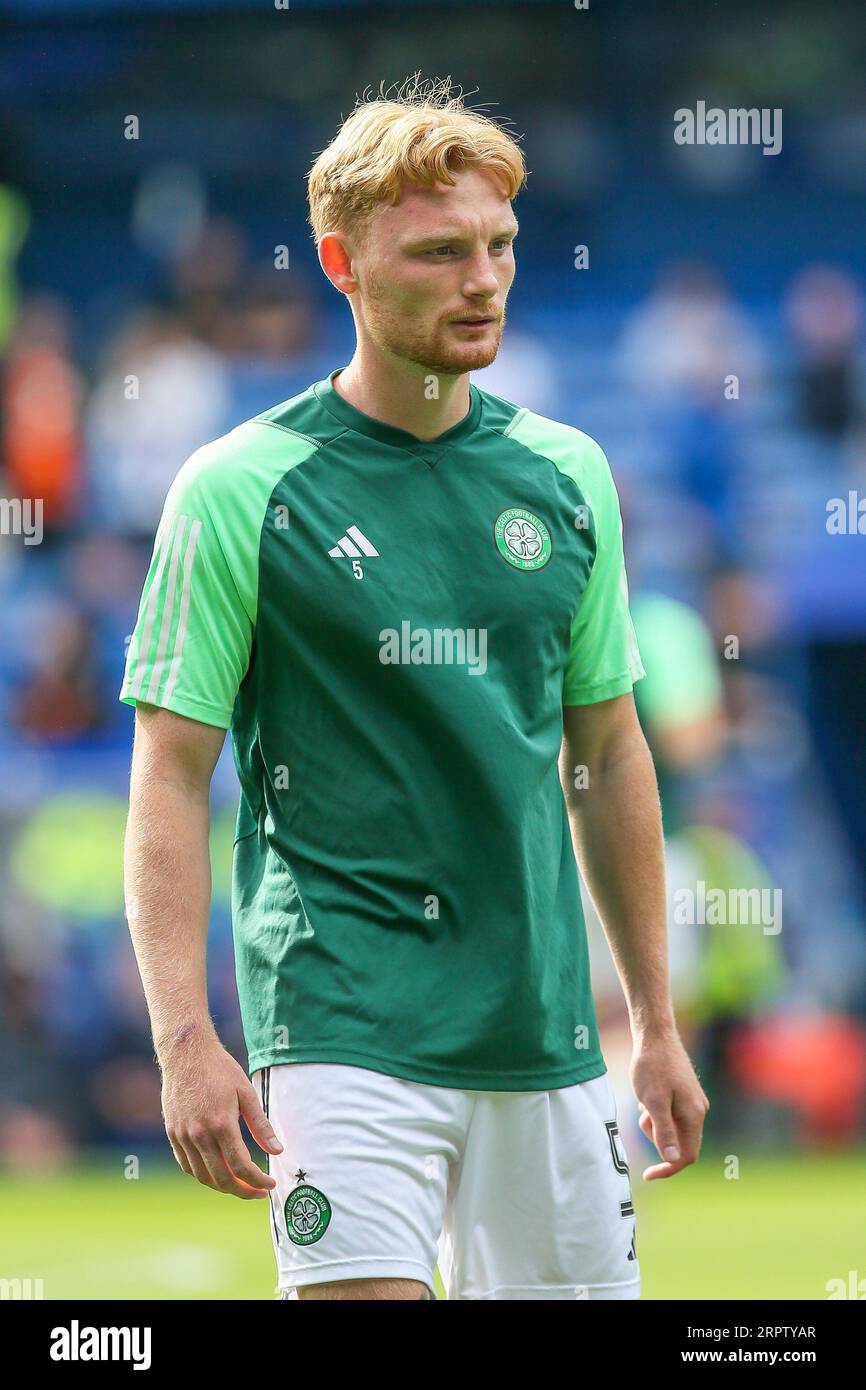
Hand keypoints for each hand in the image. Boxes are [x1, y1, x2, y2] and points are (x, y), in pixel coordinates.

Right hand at [160, 1033, 282, 1198]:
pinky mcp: (172, 1133)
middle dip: (243, 1191)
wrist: (186, 1054)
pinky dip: (202, 1175)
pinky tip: (216, 1172)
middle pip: (221, 1178)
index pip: (241, 1166)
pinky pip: (187, 1165)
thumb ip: (261, 1125)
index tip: (270, 1184)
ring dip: (222, 1186)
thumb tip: (277, 1150)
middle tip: (258, 1192)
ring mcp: (183, 1135)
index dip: (257, 1181)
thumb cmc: (220, 1070)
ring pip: (202, 1176)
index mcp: (221, 1124)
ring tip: (240, 1185)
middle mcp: (199, 1134)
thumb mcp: (246, 1092)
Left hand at [630, 1028, 708, 1180]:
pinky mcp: (684, 1094)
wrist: (655, 1035)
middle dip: (657, 1137)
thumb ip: (664, 1132)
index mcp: (694, 1115)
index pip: (687, 1155)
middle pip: (679, 1142)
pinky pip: (669, 1115)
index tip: (647, 1175)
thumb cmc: (652, 1067)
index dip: (668, 1168)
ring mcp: (692, 1102)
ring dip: (654, 1123)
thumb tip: (673, 1160)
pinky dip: (656, 1111)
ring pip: (672, 1128)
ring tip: (644, 1100)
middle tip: (642, 1115)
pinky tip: (648, 1093)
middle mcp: (699, 1110)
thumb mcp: (653, 1102)